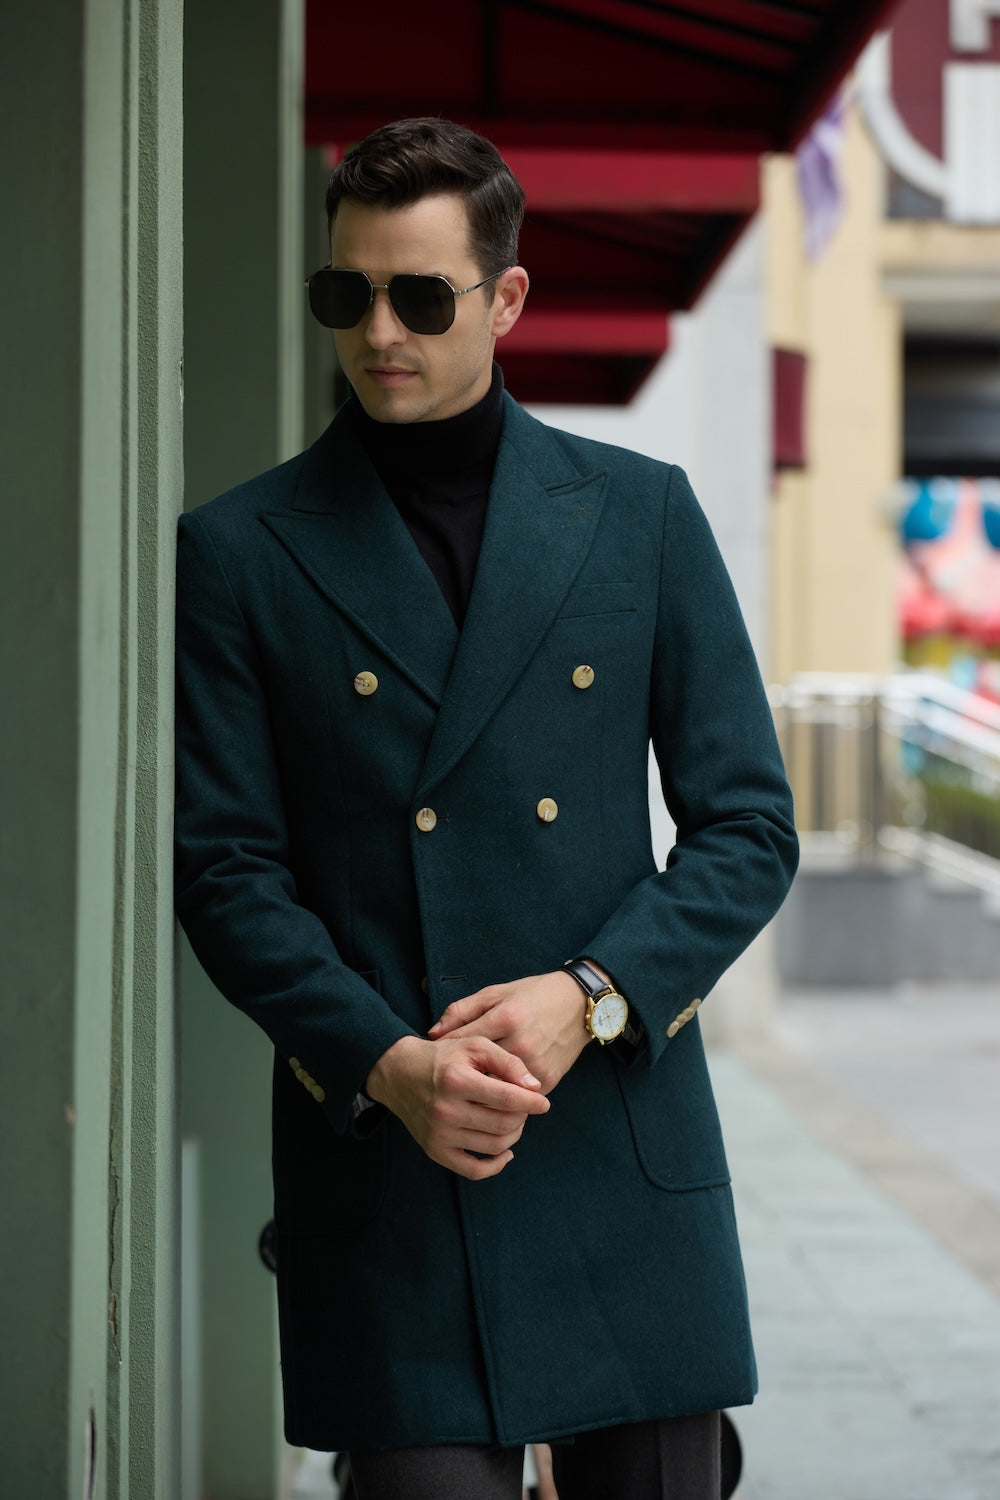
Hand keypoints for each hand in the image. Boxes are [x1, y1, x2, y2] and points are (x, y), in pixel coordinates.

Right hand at [365, 1034, 549, 1180]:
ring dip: (513, 1136)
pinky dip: (496, 1166)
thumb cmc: (444, 1057)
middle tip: (524, 1108)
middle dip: (522, 1117)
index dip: (532, 1103)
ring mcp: (439, 1134)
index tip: (544, 1103)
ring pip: (493, 1146)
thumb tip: (535, 1086)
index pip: (507, 1099)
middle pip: (503, 1124)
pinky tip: (505, 1151)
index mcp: (456, 1080)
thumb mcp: (475, 1046)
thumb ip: (507, 1062)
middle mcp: (446, 1110)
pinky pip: (473, 1170)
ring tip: (514, 1121)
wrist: (400, 1073)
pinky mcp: (434, 1150)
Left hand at [429, 970, 590, 1093]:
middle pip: (477, 1071)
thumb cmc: (534, 995)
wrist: (580, 1005)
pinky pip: (518, 1097)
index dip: (444, 1051)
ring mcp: (536, 1064)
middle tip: (445, 1081)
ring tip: (465, 1092)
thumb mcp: (496, 993)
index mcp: (505, 1017)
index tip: (435, 1058)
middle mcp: (521, 1043)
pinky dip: (504, 1097)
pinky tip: (493, 1094)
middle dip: (459, 1076)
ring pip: (496, 1089)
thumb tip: (433, 1034)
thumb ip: (462, 1011)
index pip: (462, 1041)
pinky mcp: (548, 1079)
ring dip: (480, 1092)